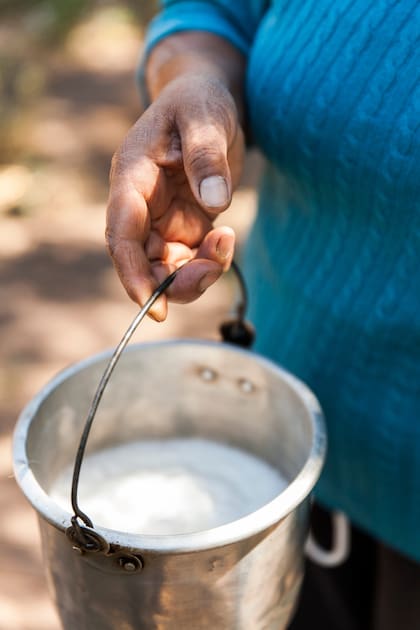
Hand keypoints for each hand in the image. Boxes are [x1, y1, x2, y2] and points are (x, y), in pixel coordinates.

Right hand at [106, 74, 243, 320]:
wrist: (208, 101)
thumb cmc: (199, 101)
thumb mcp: (205, 116)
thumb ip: (206, 156)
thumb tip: (214, 204)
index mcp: (132, 177)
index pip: (121, 232)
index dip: (131, 271)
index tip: (151, 303)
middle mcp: (140, 205)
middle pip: (141, 261)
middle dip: (172, 281)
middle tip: (210, 272)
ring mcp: (161, 219)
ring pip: (166, 268)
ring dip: (195, 274)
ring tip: (225, 242)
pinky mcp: (184, 226)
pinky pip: (190, 260)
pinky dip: (209, 262)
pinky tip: (226, 238)